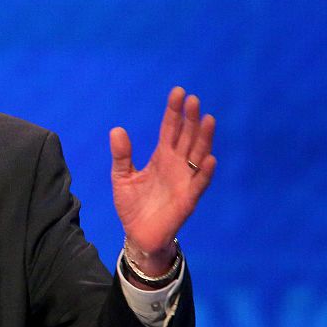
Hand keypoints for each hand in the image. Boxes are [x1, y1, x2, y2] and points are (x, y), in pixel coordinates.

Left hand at [109, 86, 215, 271]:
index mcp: (161, 156)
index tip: (178, 92)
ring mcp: (185, 180)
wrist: (138, 234)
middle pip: (187, 137)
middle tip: (193, 99)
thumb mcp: (122, 176)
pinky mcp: (189, 199)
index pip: (170, 129)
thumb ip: (122, 155)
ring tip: (207, 119)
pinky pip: (200, 183)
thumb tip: (117, 129)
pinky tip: (209, 158)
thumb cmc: (133, 205)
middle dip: (190, 119)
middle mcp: (177, 164)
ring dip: (203, 138)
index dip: (174, 111)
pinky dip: (205, 172)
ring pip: (198, 155)